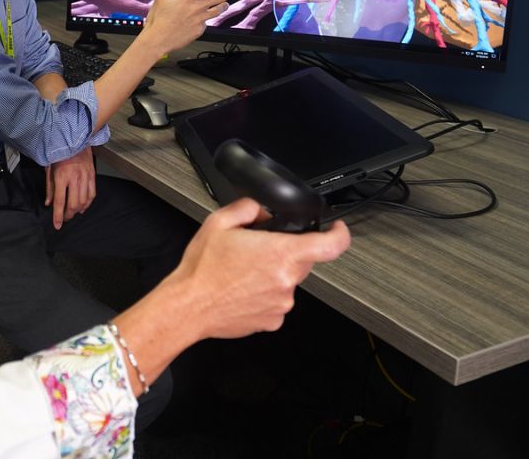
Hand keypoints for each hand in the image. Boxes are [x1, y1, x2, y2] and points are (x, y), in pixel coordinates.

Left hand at [45, 146, 95, 229]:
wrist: (75, 141)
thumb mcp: (49, 169)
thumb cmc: (60, 154)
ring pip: (84, 202)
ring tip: (72, 213)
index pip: (60, 201)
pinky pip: (92, 194)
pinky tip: (82, 207)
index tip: (57, 225)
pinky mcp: (92, 176)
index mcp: (62, 176)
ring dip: (78, 211)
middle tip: (64, 218)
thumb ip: (49, 188)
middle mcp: (75, 178)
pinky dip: (87, 204)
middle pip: (73, 204)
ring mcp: (85, 177)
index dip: (58, 216)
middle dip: (68, 215)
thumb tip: (49, 203)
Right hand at [143, 0, 247, 54]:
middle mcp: (197, 8)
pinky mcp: (200, 31)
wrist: (157, 40)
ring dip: (223, 6)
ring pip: (217, 11)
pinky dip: (204, 20)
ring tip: (226, 4)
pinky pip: (205, 23)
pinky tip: (196, 22)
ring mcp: (200, 20)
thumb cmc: (157, 19)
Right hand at [170, 198, 350, 339]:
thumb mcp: (219, 222)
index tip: (337, 230)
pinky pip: (276, 301)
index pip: (330, 246)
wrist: (188, 306)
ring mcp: (282, 303)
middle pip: (303, 261)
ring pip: (287, 281)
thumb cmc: (202, 270)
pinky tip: (240, 291)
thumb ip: (247, 207)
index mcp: (280, 253)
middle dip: (285, 252)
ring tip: (240, 274)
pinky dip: (264, 294)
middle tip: (255, 251)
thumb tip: (259, 209)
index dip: (340, 235)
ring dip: (271, 274)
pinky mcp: (273, 321)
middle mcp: (286, 280)